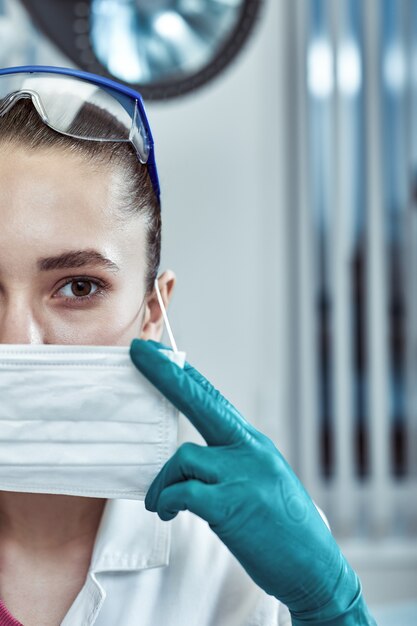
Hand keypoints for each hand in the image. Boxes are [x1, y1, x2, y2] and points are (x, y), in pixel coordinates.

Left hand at [129, 339, 375, 624]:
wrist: (315, 568)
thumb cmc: (284, 529)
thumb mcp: (263, 481)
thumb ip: (231, 463)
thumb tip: (194, 458)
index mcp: (254, 444)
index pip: (213, 399)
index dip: (185, 375)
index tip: (160, 354)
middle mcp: (249, 450)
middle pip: (201, 401)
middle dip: (166, 375)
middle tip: (138, 352)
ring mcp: (242, 475)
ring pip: (183, 456)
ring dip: (163, 481)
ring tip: (160, 502)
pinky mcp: (231, 505)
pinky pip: (183, 491)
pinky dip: (167, 500)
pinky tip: (167, 512)